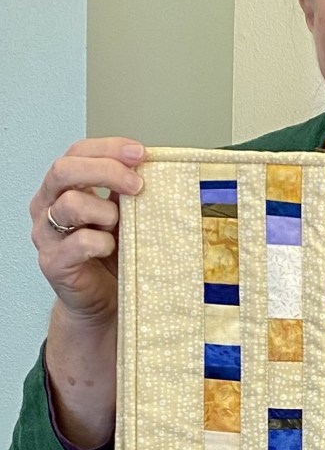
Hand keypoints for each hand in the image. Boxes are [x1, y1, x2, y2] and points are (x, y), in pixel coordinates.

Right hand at [30, 137, 144, 324]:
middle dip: (106, 171)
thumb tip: (153, 166)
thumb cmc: (112, 255)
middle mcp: (48, 206)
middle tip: (137, 185)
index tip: (139, 153)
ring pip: (70, 204)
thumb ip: (126, 192)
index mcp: (64, 188)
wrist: (102, 300)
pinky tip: (112, 247)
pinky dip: (102, 242)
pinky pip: (78, 242)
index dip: (107, 148)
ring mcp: (47, 234)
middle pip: (64, 170)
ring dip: (105, 211)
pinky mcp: (53, 262)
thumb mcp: (122, 215)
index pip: (77, 153)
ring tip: (120, 226)